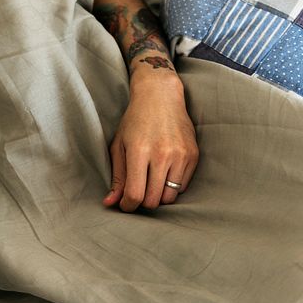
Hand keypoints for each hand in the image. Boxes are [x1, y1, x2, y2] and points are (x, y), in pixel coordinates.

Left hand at [102, 72, 198, 211]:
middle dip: (143, 202)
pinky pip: (183, 186)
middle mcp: (162, 154)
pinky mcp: (193, 155)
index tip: (125, 205)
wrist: (161, 97)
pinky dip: (171, 186)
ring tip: (150, 183)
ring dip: (158, 196)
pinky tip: (163, 173)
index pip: (135, 194)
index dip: (128, 206)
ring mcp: (180, 155)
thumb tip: (110, 202)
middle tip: (137, 192)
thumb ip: (117, 176)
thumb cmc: (135, 121)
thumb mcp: (119, 145)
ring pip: (170, 197)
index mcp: (139, 151)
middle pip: (154, 200)